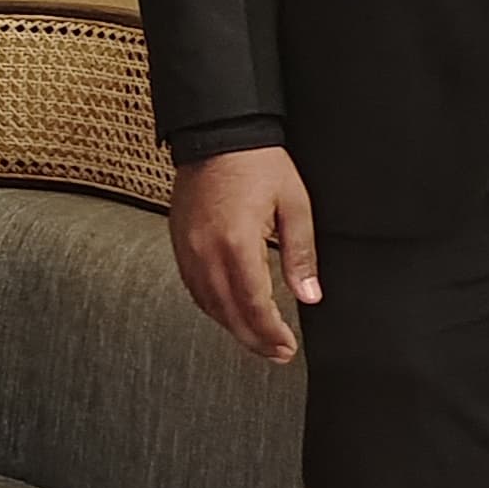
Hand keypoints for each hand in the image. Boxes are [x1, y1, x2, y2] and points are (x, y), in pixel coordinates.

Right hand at [168, 145, 320, 361]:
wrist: (217, 133)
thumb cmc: (258, 163)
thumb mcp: (294, 204)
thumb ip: (301, 254)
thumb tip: (310, 296)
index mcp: (237, 243)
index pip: (254, 305)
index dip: (271, 333)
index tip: (288, 347)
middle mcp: (206, 252)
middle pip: (229, 314)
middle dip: (254, 340)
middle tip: (276, 354)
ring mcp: (188, 249)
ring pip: (208, 305)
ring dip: (233, 328)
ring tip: (257, 340)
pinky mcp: (179, 243)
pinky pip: (194, 288)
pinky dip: (213, 307)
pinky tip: (229, 313)